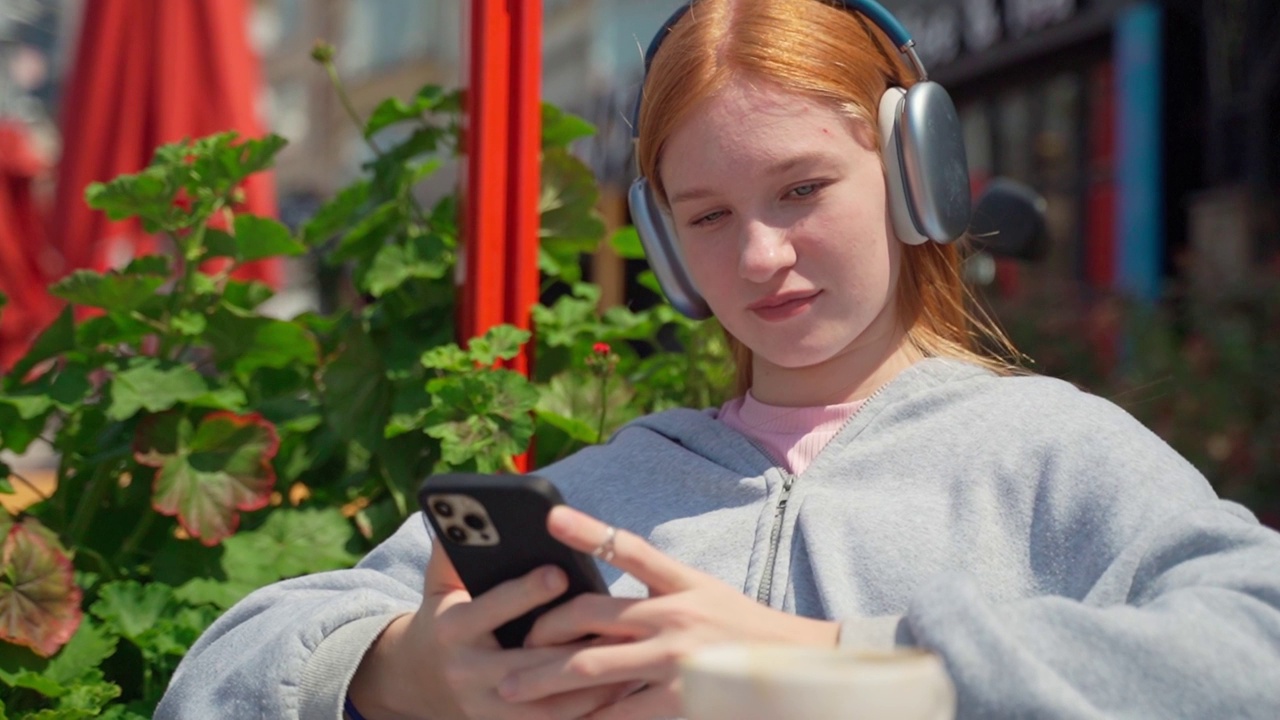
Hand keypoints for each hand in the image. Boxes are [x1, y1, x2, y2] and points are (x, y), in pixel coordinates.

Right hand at [348, 547, 628, 719]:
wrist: (417, 682)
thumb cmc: (442, 618)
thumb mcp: (438, 584)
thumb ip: (453, 548)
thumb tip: (467, 505)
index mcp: (453, 629)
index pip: (491, 609)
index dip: (525, 592)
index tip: (558, 572)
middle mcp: (468, 672)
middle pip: (529, 661)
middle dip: (573, 644)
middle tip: (616, 623)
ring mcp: (487, 707)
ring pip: (548, 700)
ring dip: (591, 683)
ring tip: (630, 657)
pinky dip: (588, 710)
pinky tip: (620, 690)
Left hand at [497, 506, 838, 719]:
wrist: (799, 672)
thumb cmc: (746, 632)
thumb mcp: (707, 595)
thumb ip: (658, 593)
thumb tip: (600, 602)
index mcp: (682, 583)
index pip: (629, 548)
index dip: (588, 531)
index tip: (549, 517)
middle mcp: (675, 616)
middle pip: (590, 614)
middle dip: (544, 631)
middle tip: (513, 643)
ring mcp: (675, 660)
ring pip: (591, 665)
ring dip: (545, 678)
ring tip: (511, 689)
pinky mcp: (678, 700)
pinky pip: (617, 711)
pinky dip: (587, 716)